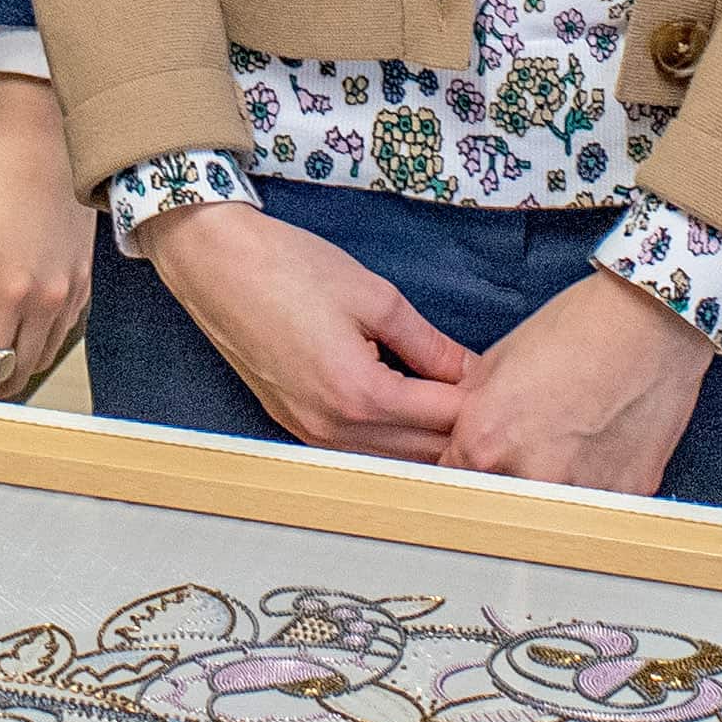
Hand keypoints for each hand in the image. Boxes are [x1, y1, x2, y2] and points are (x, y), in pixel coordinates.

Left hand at [0, 87, 93, 393]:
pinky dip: (37, 343)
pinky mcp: (83, 277)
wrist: (41, 129)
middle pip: (17, 373)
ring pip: (43, 357)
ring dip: (12, 367)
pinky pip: (63, 331)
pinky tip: (13, 327)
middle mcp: (46, 300)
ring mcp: (70, 290)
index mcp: (7, 293)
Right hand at [141, 201, 481, 459]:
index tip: (506, 386)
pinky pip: (357, 449)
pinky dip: (389, 438)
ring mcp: (309, 434)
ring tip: (455, 409)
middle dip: (459, 430)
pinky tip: (409, 414)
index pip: (444, 419)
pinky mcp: (294, 426)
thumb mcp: (375, 296)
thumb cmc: (287, 268)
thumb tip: (469, 370)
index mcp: (360, 395)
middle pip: (421, 452)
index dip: (481, 402)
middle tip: (492, 404)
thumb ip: (428, 344)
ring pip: (390, 459)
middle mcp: (333, 429)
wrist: (215, 263)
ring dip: (425, 441)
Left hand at [444, 273, 713, 497]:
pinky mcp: (626, 495)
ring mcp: (579, 491)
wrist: (652, 322)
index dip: (463, 471)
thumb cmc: (581, 328)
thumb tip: (455, 436)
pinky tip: (609, 443)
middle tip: (532, 449)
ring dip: (555, 488)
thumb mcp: (499, 361)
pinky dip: (600, 482)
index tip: (473, 467)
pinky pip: (599, 504)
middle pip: (499, 505)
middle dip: (506, 485)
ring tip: (576, 443)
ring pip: (551, 512)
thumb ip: (471, 411)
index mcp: (485, 441)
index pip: (450, 482)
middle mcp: (528, 474)